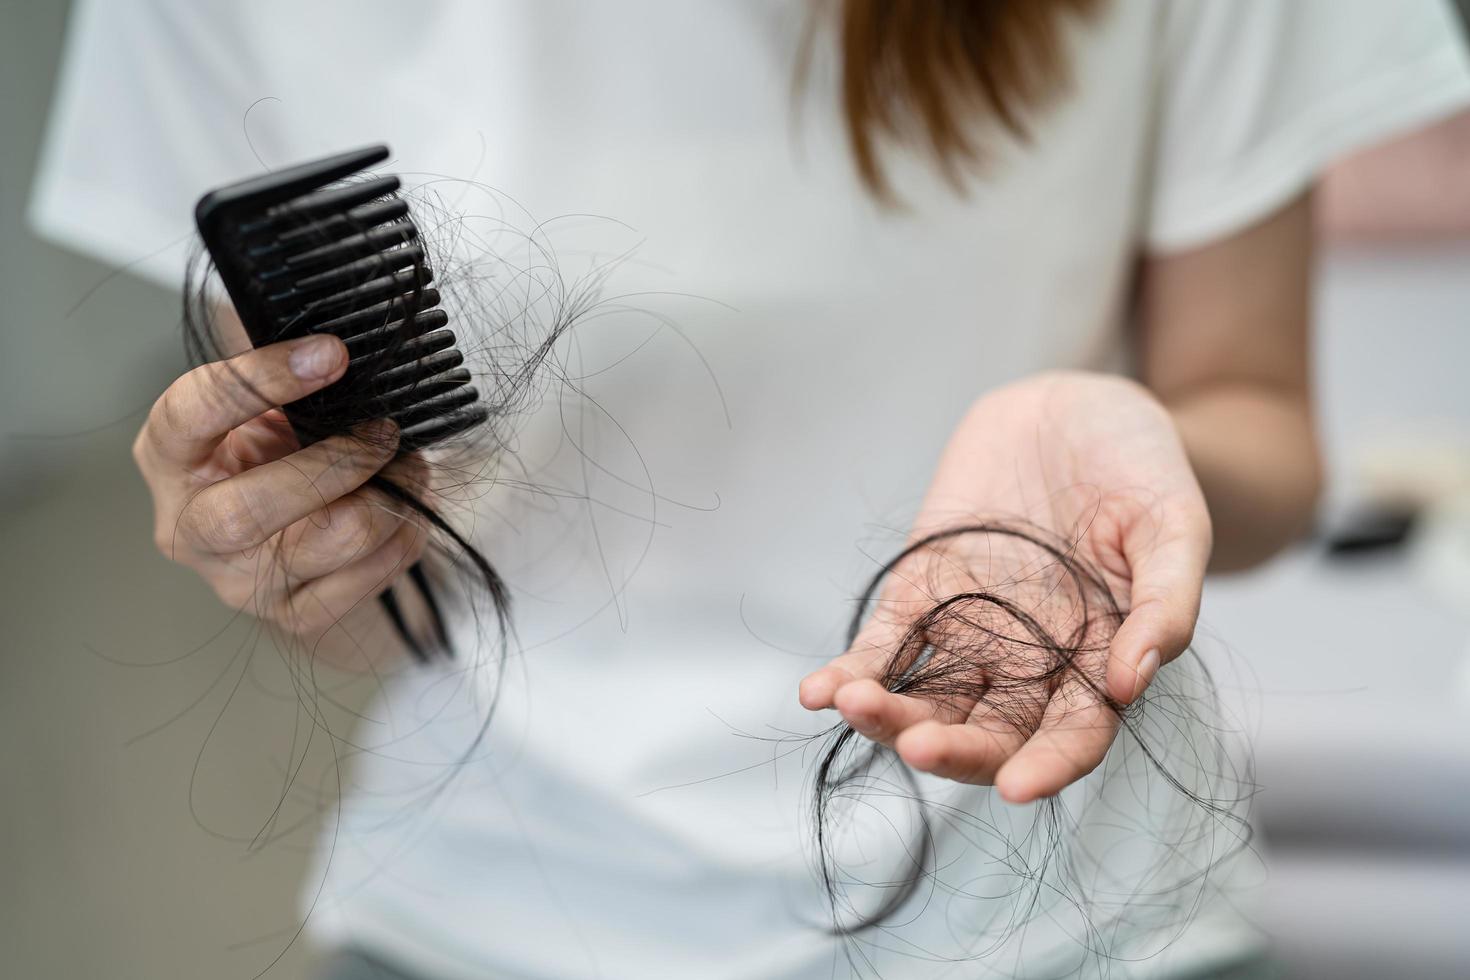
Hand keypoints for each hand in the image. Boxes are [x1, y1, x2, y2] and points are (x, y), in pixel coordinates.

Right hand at [132, 334, 426, 641]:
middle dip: (339, 462)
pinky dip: (406, 533)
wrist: (290, 533)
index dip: (261, 379)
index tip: (332, 353)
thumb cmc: (273, 450)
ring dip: (392, 494)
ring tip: (409, 464)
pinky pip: (370, 575)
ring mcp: (240, 581)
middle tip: (385, 430)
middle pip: (250, 509)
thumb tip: (336, 339)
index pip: (191, 415)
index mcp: (169, 457)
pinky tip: (410, 506)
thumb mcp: (264, 403)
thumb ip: (284, 372)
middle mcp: (190, 529)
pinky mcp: (295, 613)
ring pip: (333, 540)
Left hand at [799, 371, 1211, 802]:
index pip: (1072, 736)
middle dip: (952, 750)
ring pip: (926, 700)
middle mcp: (1030, 661)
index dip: (1048, 767)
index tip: (1016, 788)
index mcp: (1098, 660)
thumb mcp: (1175, 524)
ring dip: (889, 717)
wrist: (1077, 409)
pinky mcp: (922, 590)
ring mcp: (970, 630)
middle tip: (919, 747)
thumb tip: (1131, 682)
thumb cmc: (1141, 467)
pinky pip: (884, 643)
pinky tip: (819, 691)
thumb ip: (1165, 602)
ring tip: (856, 706)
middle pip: (988, 733)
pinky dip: (852, 670)